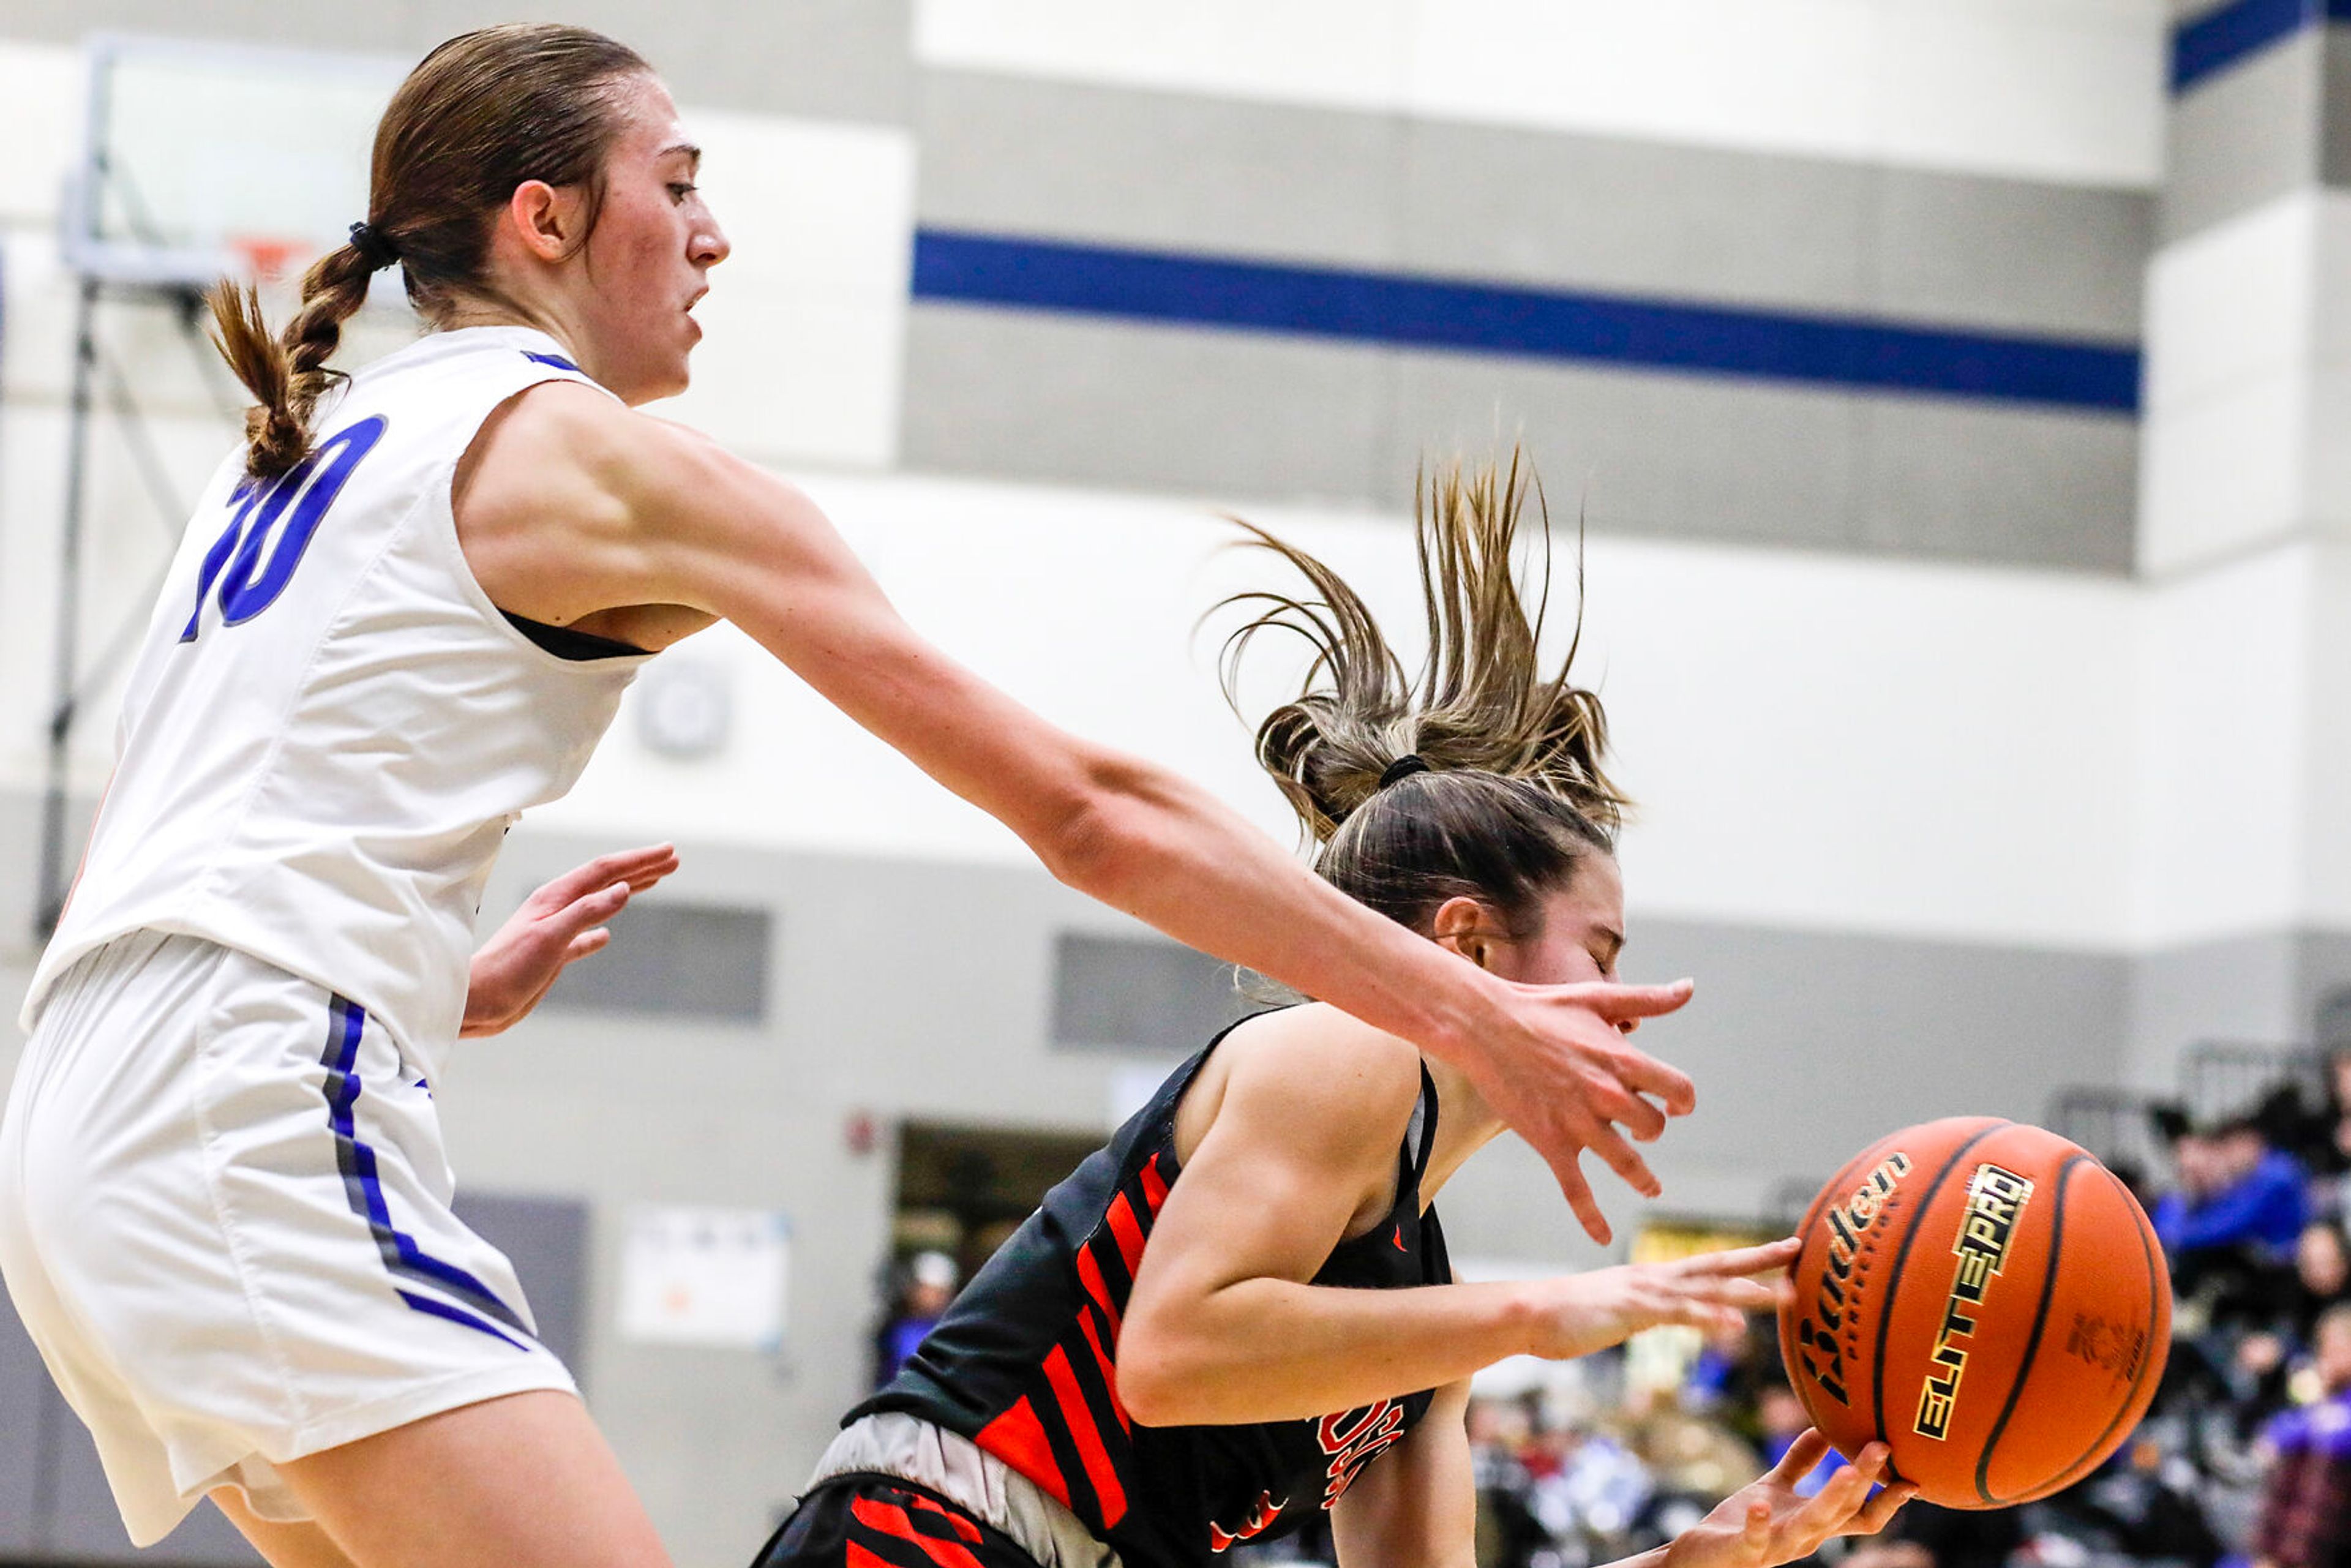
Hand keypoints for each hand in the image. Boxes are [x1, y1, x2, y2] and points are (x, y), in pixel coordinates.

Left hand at [461, 844, 679, 1036]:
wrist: (475, 1002)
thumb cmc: (507, 969)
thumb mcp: (550, 937)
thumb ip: (587, 912)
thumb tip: (622, 889)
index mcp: (556, 898)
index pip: (605, 871)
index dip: (639, 860)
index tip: (669, 852)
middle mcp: (557, 909)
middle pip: (605, 881)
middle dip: (639, 868)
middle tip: (672, 858)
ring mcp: (555, 931)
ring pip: (599, 904)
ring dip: (627, 891)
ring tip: (653, 882)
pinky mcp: (552, 955)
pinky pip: (582, 938)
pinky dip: (599, 932)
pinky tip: (606, 936)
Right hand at [1464, 976, 1698, 1242]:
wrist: (1485, 1025)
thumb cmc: (1542, 1007)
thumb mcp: (1599, 997)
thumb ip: (1649, 999)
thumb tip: (1689, 988)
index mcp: (1623, 1060)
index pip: (1679, 1090)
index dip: (1683, 1100)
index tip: (1675, 1104)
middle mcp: (1607, 1095)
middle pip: (1653, 1128)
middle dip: (1652, 1129)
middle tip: (1643, 1129)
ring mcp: (1579, 1123)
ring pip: (1627, 1163)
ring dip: (1643, 1178)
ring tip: (1651, 1186)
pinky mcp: (1550, 1142)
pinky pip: (1576, 1190)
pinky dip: (1591, 1216)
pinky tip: (1602, 1234)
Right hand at [1523, 1239, 1796, 1360]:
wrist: (1529, 1312)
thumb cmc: (1569, 1315)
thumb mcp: (1620, 1312)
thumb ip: (1651, 1313)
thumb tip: (1673, 1317)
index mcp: (1654, 1277)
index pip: (1711, 1265)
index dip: (1749, 1258)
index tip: (1783, 1250)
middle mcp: (1656, 1277)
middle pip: (1718, 1265)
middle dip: (1760, 1258)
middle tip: (1798, 1248)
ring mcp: (1645, 1292)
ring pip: (1707, 1289)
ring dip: (1748, 1292)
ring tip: (1783, 1295)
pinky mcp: (1632, 1310)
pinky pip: (1678, 1315)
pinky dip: (1708, 1319)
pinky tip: (1733, 1328)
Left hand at [1665, 1434, 1911, 1567]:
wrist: (1701, 1554)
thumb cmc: (1742, 1520)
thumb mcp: (1775, 1487)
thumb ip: (1801, 1462)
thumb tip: (1825, 1427)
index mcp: (1815, 1523)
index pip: (1861, 1515)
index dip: (1887, 1499)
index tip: (1914, 1476)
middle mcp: (1804, 1539)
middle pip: (1841, 1512)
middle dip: (1862, 1481)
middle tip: (1882, 1447)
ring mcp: (1775, 1547)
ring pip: (1810, 1528)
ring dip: (1830, 1501)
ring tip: (1847, 1473)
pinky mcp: (1743, 1552)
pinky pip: (1755, 1540)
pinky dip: (1760, 1525)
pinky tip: (1760, 1503)